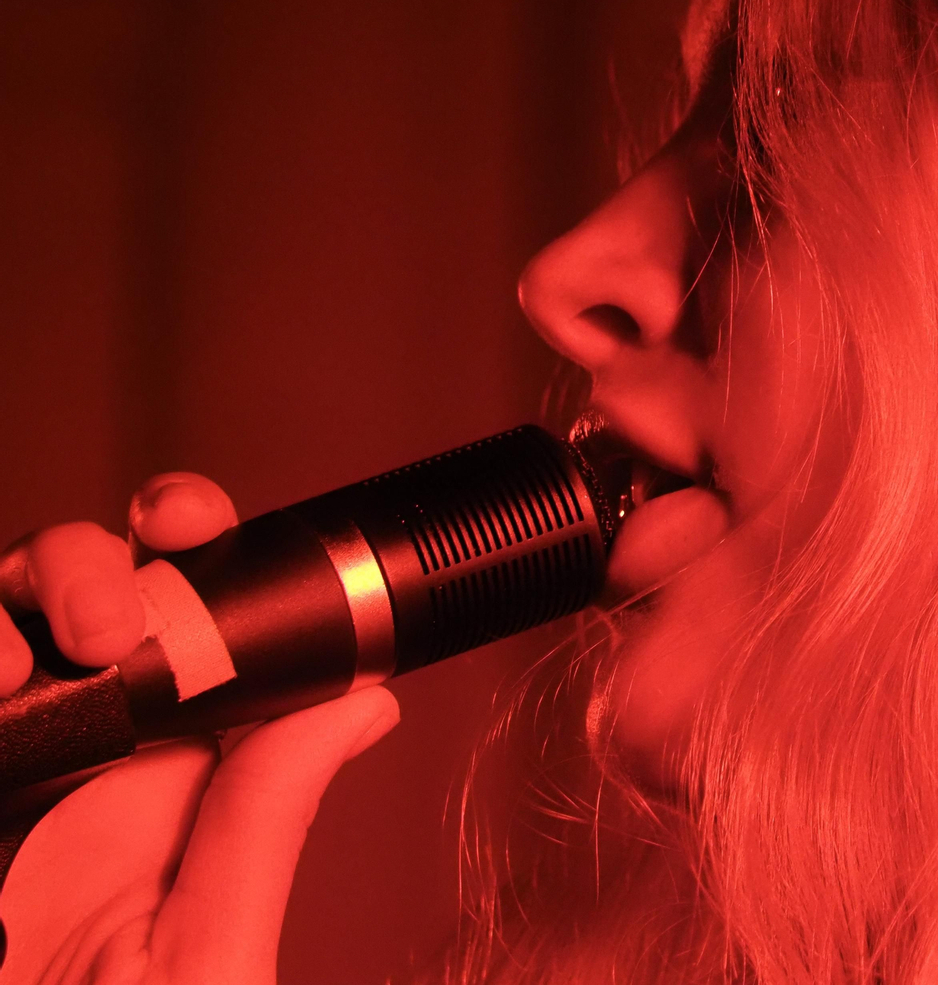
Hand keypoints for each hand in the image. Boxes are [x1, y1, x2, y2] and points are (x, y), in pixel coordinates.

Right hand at [0, 475, 399, 983]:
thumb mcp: (202, 951)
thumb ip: (268, 819)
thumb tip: (372, 696)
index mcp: (182, 773)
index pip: (201, 622)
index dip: (199, 548)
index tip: (194, 525)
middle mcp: (90, 758)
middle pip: (92, 595)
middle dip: (99, 563)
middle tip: (113, 620)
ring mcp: (14, 765)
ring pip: (7, 625)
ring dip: (18, 601)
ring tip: (29, 665)